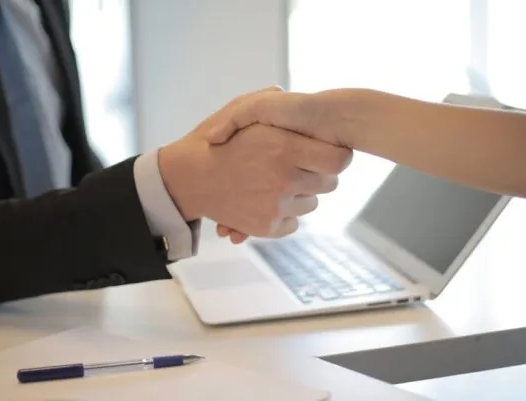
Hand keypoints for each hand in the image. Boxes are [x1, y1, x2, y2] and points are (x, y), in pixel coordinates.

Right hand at [158, 89, 352, 238]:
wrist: (186, 178)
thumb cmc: (213, 141)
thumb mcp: (238, 109)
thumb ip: (267, 100)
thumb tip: (285, 93)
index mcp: (285, 149)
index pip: (339, 160)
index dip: (336, 155)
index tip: (326, 152)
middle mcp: (285, 180)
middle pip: (329, 184)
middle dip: (317, 174)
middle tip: (299, 166)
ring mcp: (276, 206)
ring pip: (311, 203)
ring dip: (300, 194)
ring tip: (275, 182)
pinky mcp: (267, 227)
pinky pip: (293, 223)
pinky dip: (284, 214)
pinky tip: (267, 200)